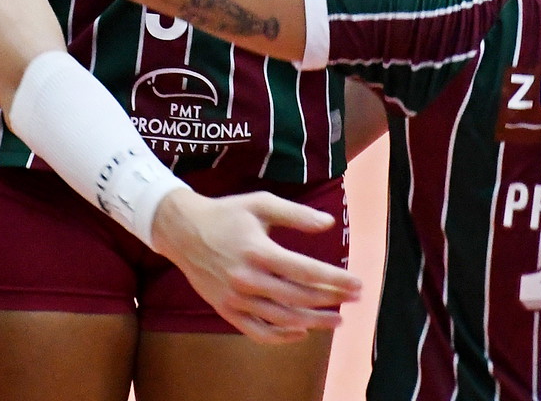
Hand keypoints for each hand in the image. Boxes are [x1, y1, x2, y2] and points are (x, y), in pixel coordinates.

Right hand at [147, 189, 362, 343]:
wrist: (182, 231)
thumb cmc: (226, 214)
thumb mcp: (260, 204)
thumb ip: (295, 214)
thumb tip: (328, 223)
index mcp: (258, 251)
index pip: (307, 271)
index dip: (336, 279)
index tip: (357, 283)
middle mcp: (247, 278)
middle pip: (299, 297)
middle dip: (332, 300)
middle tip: (355, 298)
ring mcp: (236, 298)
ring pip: (282, 319)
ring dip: (314, 322)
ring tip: (336, 320)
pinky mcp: (226, 310)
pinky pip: (257, 332)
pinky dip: (281, 337)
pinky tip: (301, 332)